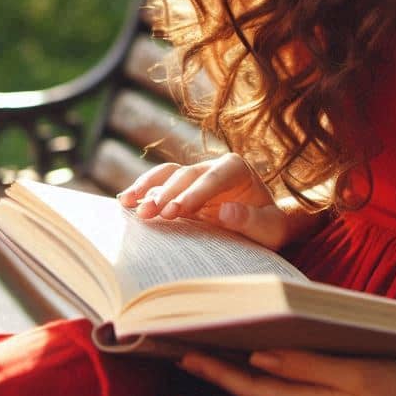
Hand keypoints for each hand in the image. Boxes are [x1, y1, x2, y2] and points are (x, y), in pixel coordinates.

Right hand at [117, 152, 291, 249]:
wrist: (261, 225)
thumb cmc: (268, 226)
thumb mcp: (269, 228)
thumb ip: (251, 220)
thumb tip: (227, 210)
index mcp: (237, 169)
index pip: (214, 177)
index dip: (194, 193)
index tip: (177, 210)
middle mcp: (213, 167)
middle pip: (187, 175)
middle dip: (167, 193)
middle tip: (151, 214)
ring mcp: (195, 178)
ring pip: (168, 174)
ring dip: (148, 188)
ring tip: (129, 204)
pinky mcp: (180, 191)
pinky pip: (158, 185)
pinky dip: (142, 191)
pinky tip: (125, 202)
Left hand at [176, 348, 395, 395]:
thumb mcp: (360, 374)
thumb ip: (309, 367)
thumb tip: (261, 356)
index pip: (252, 388)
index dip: (217, 371)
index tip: (185, 352)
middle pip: (255, 391)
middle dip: (219, 369)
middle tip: (185, 345)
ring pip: (275, 391)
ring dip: (243, 370)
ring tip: (218, 343)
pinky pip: (297, 390)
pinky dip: (275, 373)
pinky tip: (269, 354)